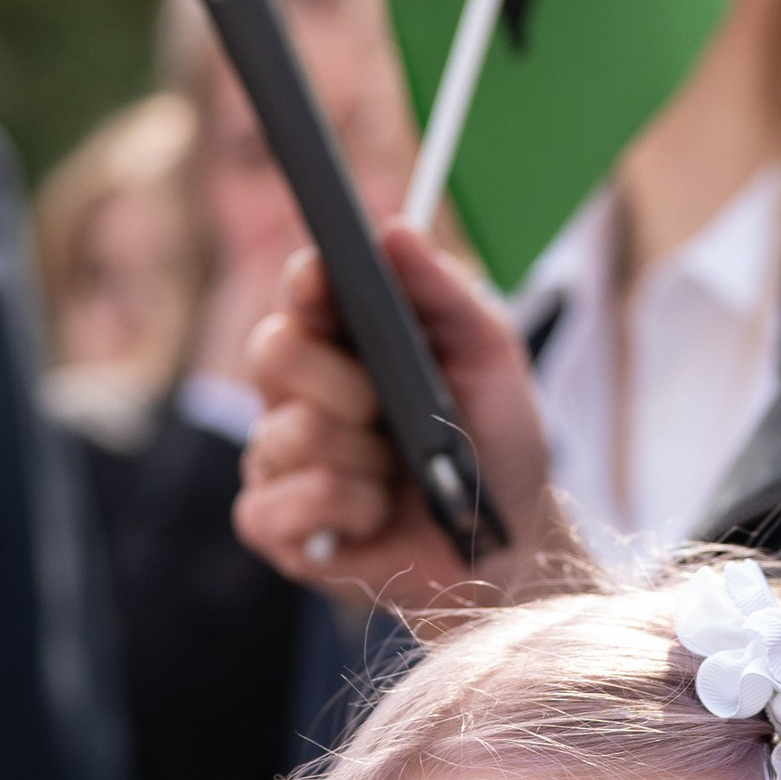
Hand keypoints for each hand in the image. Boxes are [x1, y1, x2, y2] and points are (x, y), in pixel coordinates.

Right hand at [233, 225, 579, 612]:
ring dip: (362, 461)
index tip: (323, 285)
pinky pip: (283, 501)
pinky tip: (374, 518)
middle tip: (389, 414)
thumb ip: (448, 294)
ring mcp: (279, 457)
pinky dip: (345, 509)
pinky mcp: (273, 524)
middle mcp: (300, 390)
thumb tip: (395, 231)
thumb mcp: (492, 359)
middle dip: (346, 386)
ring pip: (288, 432)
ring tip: (396, 478)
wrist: (507, 548)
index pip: (301, 289)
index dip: (307, 283)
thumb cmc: (495, 447)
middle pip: (274, 352)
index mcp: (345, 336)